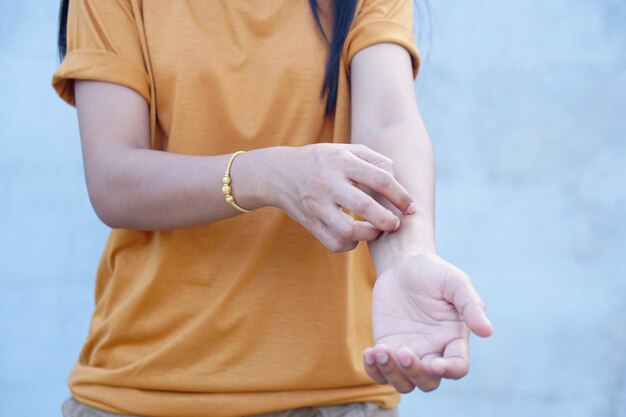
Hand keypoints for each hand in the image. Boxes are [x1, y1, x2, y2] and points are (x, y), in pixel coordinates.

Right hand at [268, 144, 414, 252]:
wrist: (278, 173)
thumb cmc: (320, 161)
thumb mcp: (344, 150)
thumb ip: (373, 159)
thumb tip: (396, 178)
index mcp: (341, 161)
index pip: (380, 179)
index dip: (400, 196)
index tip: (410, 207)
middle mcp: (328, 183)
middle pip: (365, 207)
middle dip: (388, 220)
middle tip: (396, 223)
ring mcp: (316, 205)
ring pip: (348, 231)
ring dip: (369, 235)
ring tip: (376, 230)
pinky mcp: (309, 222)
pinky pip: (334, 243)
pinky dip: (350, 244)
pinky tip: (355, 236)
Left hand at [363, 253, 492, 392]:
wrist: (403, 265)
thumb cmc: (434, 272)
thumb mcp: (454, 281)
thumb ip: (470, 304)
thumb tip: (487, 331)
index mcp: (454, 339)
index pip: (458, 367)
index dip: (449, 371)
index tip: (436, 364)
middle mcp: (433, 351)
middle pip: (428, 381)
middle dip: (415, 372)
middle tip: (404, 351)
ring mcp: (409, 352)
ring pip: (403, 382)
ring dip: (391, 373)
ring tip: (380, 350)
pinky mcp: (387, 347)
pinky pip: (380, 372)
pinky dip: (374, 370)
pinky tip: (369, 353)